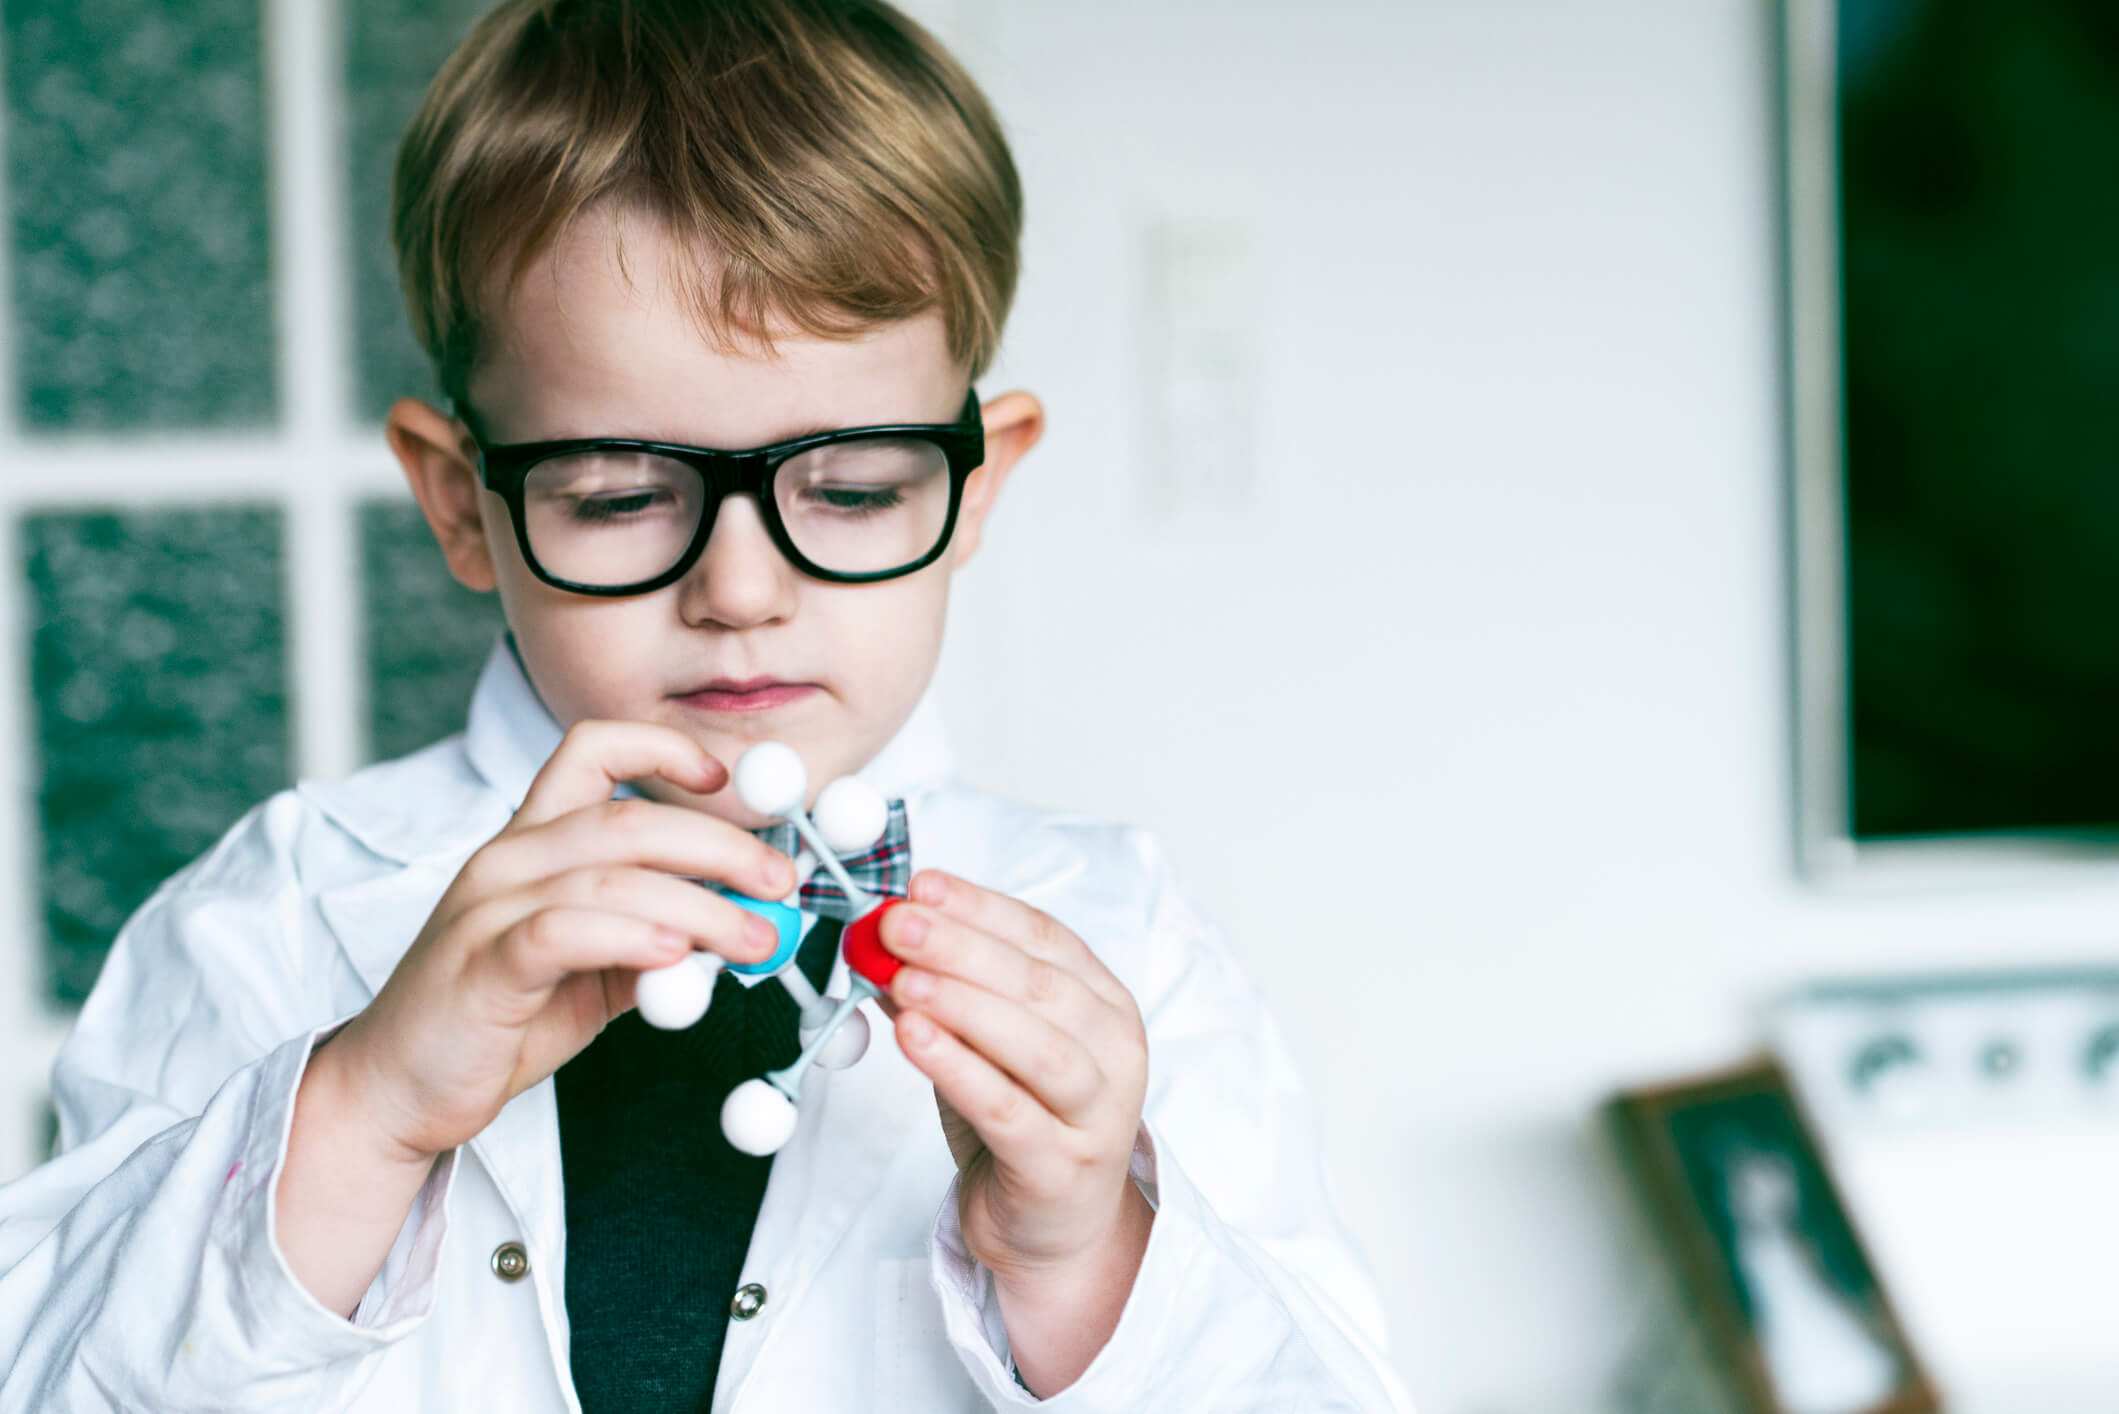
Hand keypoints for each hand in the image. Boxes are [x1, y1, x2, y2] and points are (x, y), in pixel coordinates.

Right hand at [317, 720, 794, 1164]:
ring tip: (756, 938)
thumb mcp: (593, 967)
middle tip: (779, 881)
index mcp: (533, 842)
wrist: (397, 1088)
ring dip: (701, 904)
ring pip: (610, 874)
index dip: (664, 749)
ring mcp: (488, 908)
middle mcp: (508, 858)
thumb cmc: (497, 1018)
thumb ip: (658, 934)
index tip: (725, 779)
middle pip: (629, 818)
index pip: (591, 751)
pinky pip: (563, 932)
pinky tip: (677, 954)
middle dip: (721, 846)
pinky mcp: (481, 967)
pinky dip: (630, 935)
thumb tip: (749, 921)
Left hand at [880, 870, 1153, 1392]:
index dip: (980, 907)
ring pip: (1037, 1047)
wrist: (1057, 1229)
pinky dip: (960, 1071)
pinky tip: (914, 1039)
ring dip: (965, 1005)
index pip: (1045, 937)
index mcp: (1102, 1003)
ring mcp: (1097, 1113)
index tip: (920, 886)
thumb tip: (881, 940)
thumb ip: (948, 993)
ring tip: (903, 978)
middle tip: (897, 923)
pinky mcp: (1063, 1168)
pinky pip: (1009, 1113)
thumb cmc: (1026, 1122)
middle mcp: (1114, 1051)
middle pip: (1041, 985)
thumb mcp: (989, 1046)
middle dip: (962, 946)